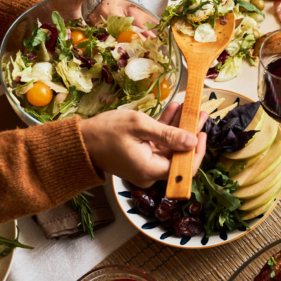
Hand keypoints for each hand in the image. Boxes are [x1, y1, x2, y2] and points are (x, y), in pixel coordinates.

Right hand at [79, 103, 207, 187]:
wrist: (78, 141)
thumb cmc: (105, 132)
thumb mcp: (139, 127)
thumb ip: (168, 134)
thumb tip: (192, 141)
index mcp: (152, 170)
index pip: (185, 168)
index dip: (197, 151)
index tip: (202, 132)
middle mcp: (151, 172)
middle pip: (178, 155)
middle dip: (190, 133)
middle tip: (199, 113)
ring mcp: (146, 165)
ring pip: (170, 147)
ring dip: (179, 128)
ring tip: (190, 108)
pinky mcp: (141, 157)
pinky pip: (159, 144)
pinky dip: (165, 129)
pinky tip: (174, 111)